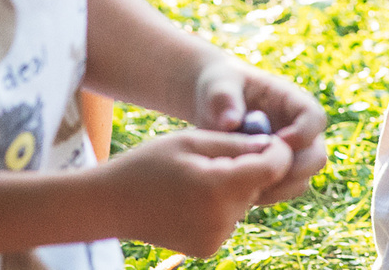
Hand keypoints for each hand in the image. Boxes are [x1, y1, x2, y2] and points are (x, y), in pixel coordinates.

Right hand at [96, 127, 292, 256]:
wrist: (110, 205)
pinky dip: (221, 206)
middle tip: (214, 157)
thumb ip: (236, 143)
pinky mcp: (207, 248)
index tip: (268, 139)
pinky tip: (192, 199)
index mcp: (218, 187)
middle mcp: (221, 219)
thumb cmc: (148, 164)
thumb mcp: (192, 140)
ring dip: (233, 187)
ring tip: (197, 178)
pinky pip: (229, 218)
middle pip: (258, 185)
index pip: (272, 168)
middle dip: (249, 168)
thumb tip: (274, 146)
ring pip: (245, 202)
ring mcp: (214, 238)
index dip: (277, 150)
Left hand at [191, 57, 328, 201]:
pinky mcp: (277, 172)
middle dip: (295, 170)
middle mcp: (298, 130)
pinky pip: (283, 192)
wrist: (214, 107)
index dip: (303, 133)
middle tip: (263, 175)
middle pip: (317, 155)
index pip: (314, 118)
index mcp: (291, 102)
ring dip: (279, 188)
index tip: (274, 143)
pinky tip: (240, 193)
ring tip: (246, 187)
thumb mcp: (218, 85)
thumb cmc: (219, 88)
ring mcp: (290, 153)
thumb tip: (230, 122)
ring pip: (303, 180)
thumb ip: (224, 98)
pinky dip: (267, 196)